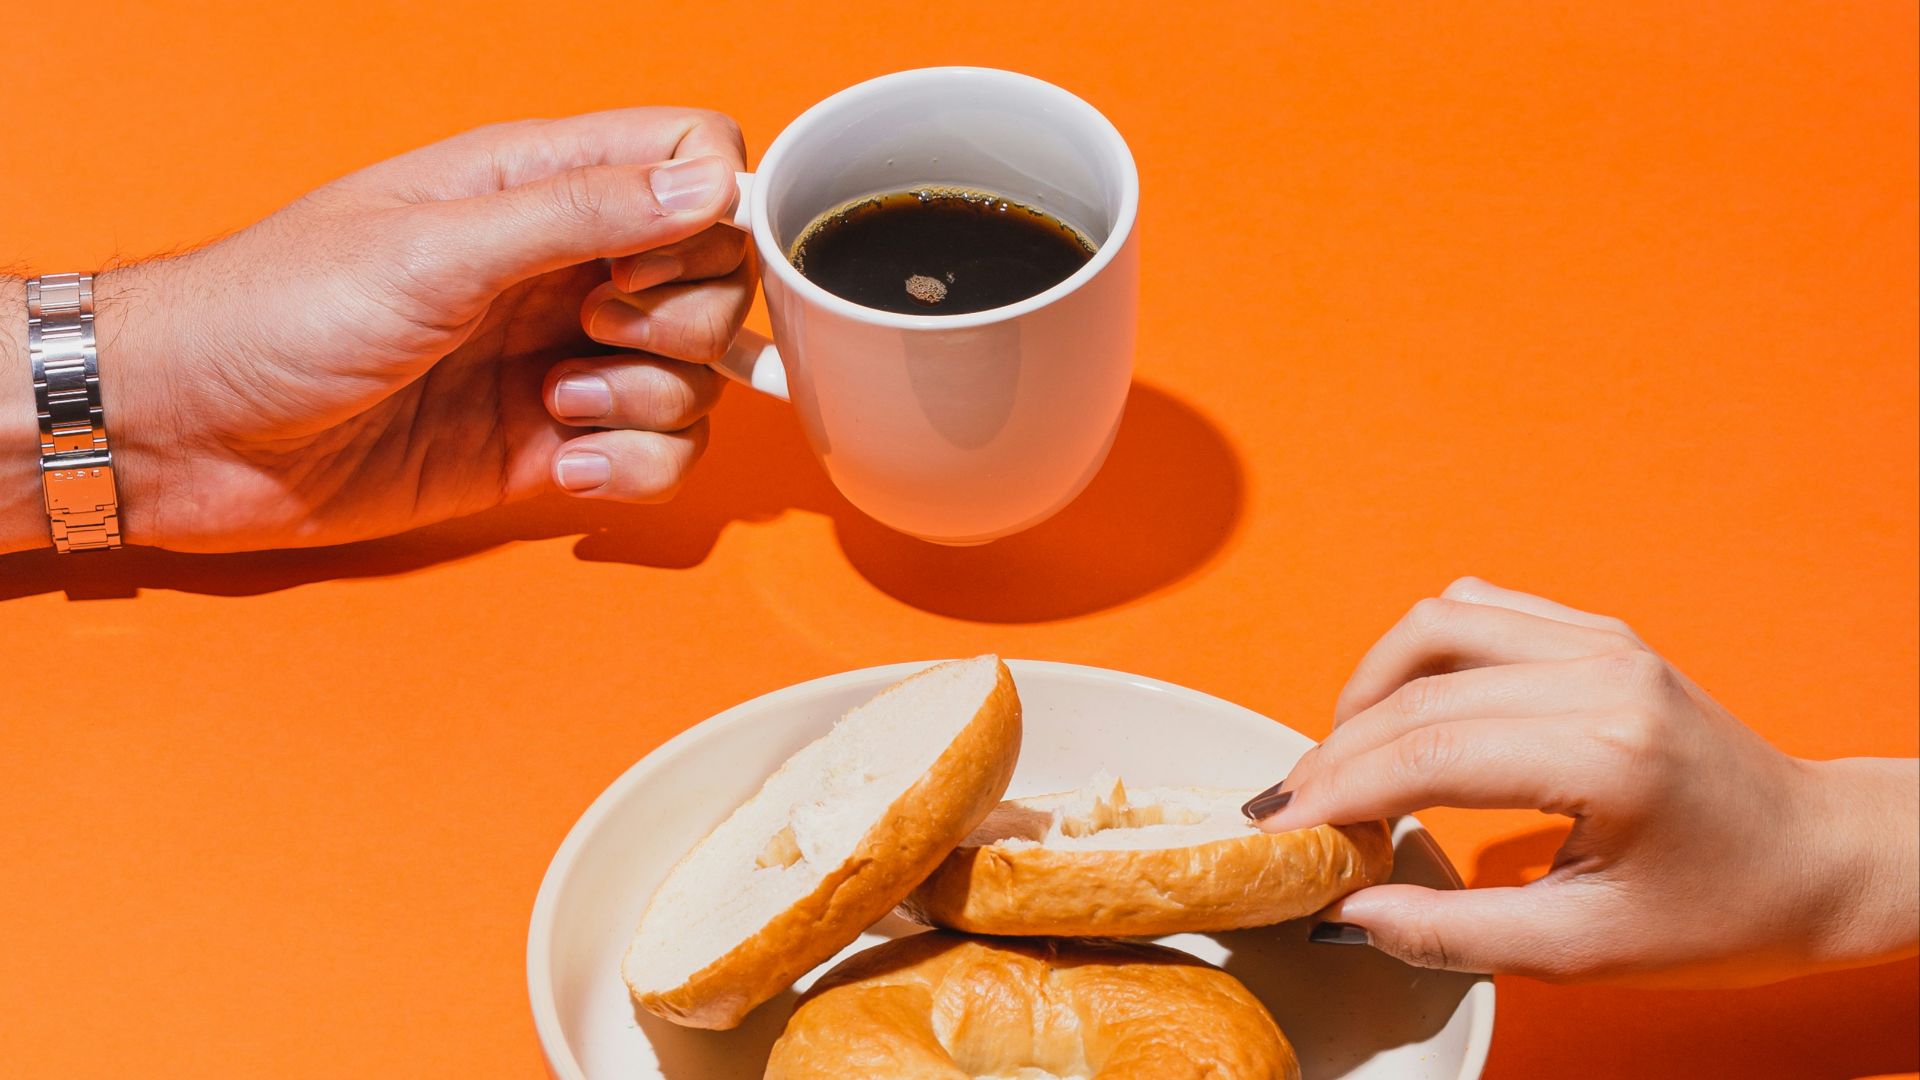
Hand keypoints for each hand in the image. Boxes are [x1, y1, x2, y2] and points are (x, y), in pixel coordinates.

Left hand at [1, 108, 752, 553]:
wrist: (191, 432)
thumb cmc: (277, 313)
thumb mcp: (434, 248)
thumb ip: (580, 212)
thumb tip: (710, 181)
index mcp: (536, 184)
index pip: (693, 158)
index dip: (710, 212)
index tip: (647, 265)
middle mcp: (564, 266)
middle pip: (716, 278)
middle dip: (682, 322)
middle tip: (592, 331)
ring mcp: (562, 357)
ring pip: (696, 378)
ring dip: (648, 402)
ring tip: (552, 403)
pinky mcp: (549, 444)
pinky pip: (657, 456)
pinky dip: (630, 469)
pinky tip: (560, 463)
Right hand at [1249, 577, 1918, 986]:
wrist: (1821, 860)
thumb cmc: (1726, 914)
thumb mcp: (1584, 950)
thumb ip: (1451, 933)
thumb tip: (1344, 910)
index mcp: (1609, 753)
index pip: (1429, 754)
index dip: (1336, 792)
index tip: (1278, 831)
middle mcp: (1603, 674)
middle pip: (1419, 691)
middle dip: (1335, 751)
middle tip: (1288, 810)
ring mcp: (1602, 641)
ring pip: (1435, 624)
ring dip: (1368, 687)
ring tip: (1339, 758)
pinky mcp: (1599, 633)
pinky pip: (1476, 611)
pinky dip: (1418, 655)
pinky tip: (1400, 711)